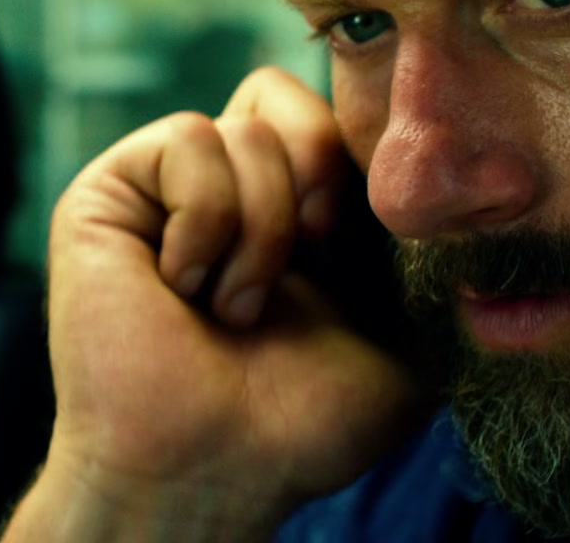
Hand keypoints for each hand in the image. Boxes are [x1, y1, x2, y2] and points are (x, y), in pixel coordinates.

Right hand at [6, 67, 431, 540]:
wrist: (210, 470)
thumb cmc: (301, 425)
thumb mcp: (409, 336)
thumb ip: (433, 259)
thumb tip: (456, 184)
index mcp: (297, 208)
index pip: (340, 118)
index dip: (364, 171)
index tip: (359, 252)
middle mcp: (230, 186)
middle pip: (294, 98)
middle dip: (321, 184)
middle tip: (309, 264)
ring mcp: (168, 186)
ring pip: (247, 126)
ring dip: (261, 231)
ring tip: (233, 309)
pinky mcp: (112, 190)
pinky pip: (188, 139)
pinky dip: (206, 221)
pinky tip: (184, 287)